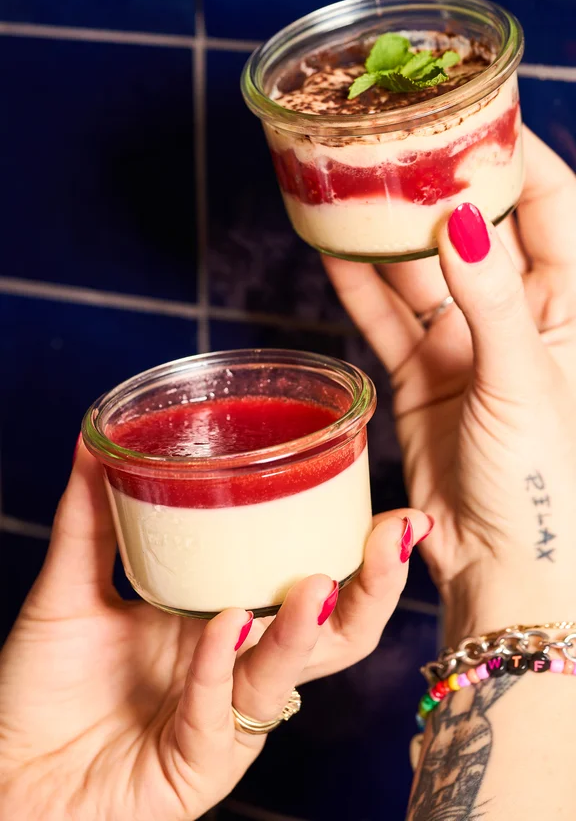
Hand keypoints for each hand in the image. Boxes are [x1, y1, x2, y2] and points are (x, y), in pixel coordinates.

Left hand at [0, 444, 429, 820]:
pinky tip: (224, 624)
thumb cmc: (46, 686)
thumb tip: (94, 438)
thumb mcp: (72, 586)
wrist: (7, 771)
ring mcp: (226, 716)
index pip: (311, 583)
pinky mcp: (201, 761)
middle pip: (334, 633)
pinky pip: (220, 709)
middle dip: (374, 586)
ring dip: (308, 627)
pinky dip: (222, 663)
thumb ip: (89, 516)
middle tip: (393, 533)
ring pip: (291, 673)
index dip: (359, 552)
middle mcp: (238, 664)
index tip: (391, 508)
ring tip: (316, 582)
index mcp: (225, 618)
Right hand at [324, 128, 575, 638]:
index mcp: (571, 310)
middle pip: (477, 230)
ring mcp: (466, 347)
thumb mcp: (524, 384)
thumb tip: (461, 220)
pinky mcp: (421, 377)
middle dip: (438, 186)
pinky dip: (359, 286)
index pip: (552, 207)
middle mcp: (519, 319)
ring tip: (348, 184)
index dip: (516, 156)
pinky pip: (386, 319)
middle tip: (394, 142)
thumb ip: (491, 301)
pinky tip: (330, 246)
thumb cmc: (544, 486)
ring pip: (420, 272)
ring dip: (387, 233)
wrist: (505, 570)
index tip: (473, 112)